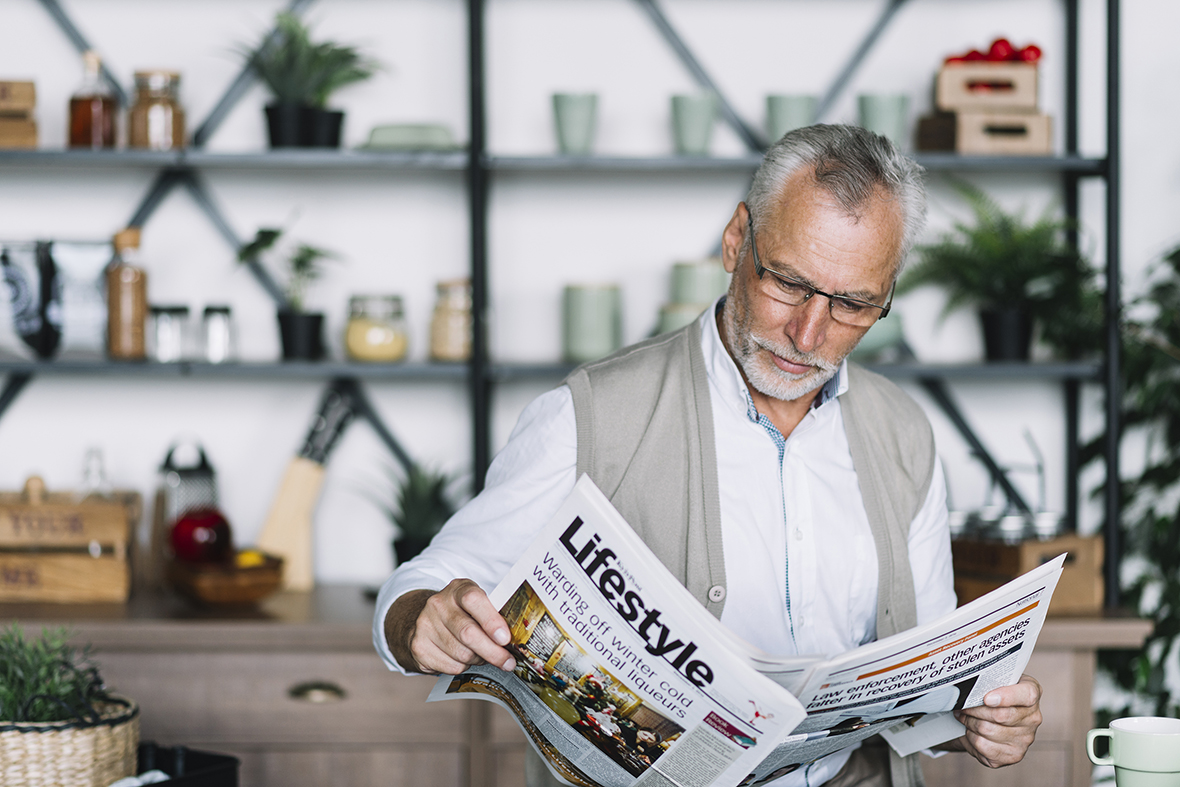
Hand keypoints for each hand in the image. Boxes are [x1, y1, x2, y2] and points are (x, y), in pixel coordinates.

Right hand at [385, 579, 515, 675]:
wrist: (424, 622)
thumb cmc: (461, 614)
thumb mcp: (476, 606)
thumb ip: (493, 617)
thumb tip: (517, 642)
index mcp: (458, 589)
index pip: (473, 599)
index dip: (491, 621)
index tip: (505, 639)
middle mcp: (438, 603)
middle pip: (468, 633)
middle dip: (493, 651)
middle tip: (508, 662)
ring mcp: (425, 624)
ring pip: (461, 653)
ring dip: (478, 660)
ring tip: (481, 655)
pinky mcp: (418, 646)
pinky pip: (450, 666)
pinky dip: (462, 667)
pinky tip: (462, 659)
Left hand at [951, 673, 1042, 767]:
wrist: (991, 718)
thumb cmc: (993, 694)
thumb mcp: (995, 680)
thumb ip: (989, 679)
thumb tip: (969, 685)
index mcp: (1031, 694)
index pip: (1027, 694)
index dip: (1006, 696)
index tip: (987, 698)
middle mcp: (1033, 718)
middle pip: (1000, 715)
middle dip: (975, 709)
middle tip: (963, 705)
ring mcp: (1025, 739)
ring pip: (987, 730)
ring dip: (969, 722)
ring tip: (964, 716)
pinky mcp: (1012, 756)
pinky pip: (983, 745)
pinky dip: (970, 737)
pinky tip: (971, 730)